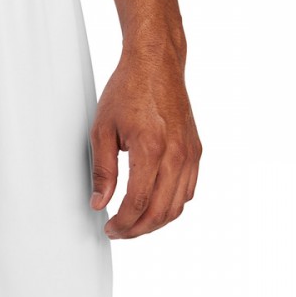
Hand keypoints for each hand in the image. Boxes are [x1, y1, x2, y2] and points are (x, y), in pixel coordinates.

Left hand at [90, 41, 201, 238]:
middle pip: (159, 211)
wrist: (156, 64)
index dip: (122, 223)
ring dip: (155, 222)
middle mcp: (176, 153)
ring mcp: (190, 153)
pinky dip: (171, 206)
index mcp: (151, 148)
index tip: (110, 228)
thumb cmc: (129, 89)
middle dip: (137, 229)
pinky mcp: (196, 151)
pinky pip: (188, 191)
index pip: (137, 203)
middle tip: (119, 232)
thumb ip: (102, 171)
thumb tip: (100, 202)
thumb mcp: (102, 130)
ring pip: (177, 206)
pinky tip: (153, 205)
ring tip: (134, 223)